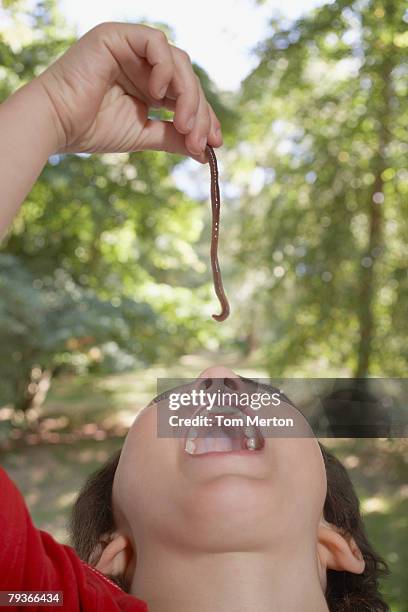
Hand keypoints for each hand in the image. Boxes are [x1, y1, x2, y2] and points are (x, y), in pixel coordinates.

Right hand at [37, 22, 222, 160]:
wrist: (58, 124)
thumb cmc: (93, 129)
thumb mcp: (143, 134)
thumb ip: (173, 137)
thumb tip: (204, 152)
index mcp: (147, 83)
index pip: (185, 94)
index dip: (204, 116)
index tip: (214, 142)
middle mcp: (142, 63)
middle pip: (186, 78)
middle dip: (199, 110)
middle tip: (201, 140)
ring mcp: (130, 47)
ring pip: (177, 61)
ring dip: (187, 95)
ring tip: (183, 125)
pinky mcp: (118, 36)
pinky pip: (155, 42)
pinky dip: (164, 67)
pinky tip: (159, 94)